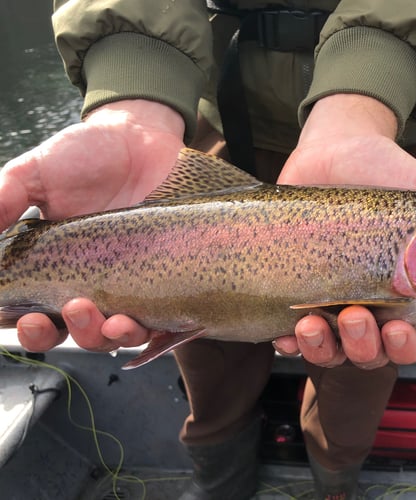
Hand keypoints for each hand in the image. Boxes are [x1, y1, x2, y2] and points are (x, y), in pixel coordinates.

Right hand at [2, 100, 185, 352]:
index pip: (25, 311)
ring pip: (109, 334)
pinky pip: (156, 319)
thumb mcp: (36, 172)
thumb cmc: (86, 155)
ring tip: (109, 319)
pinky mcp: (161, 281)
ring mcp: (124, 284)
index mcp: (46, 265)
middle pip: (65, 332)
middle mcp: (83, 282)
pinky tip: (144, 324)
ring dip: (104, 336)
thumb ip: (5, 199)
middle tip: (66, 312)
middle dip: (60, 334)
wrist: (143, 138)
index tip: (19, 317)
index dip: (22, 326)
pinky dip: (148, 331)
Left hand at [272, 94, 415, 368]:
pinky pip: (288, 332)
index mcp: (404, 293)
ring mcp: (330, 301)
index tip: (400, 330)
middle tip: (357, 316)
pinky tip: (285, 334)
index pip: (412, 340)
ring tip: (313, 323)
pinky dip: (287, 342)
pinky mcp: (295, 291)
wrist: (334, 149)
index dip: (407, 347)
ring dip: (323, 347)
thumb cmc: (384, 171)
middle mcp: (369, 304)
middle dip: (364, 346)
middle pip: (370, 352)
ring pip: (330, 349)